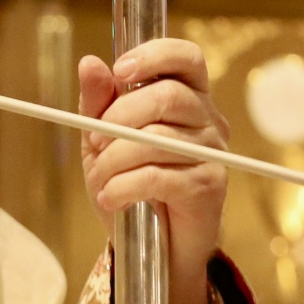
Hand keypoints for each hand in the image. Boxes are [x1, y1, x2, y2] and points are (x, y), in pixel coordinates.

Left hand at [77, 39, 229, 303]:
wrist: (154, 247)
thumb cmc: (132, 186)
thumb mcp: (103, 141)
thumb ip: (98, 102)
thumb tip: (90, 62)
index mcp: (187, 96)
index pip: (186, 56)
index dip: (154, 55)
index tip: (119, 70)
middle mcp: (208, 118)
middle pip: (167, 96)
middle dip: (119, 117)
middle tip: (94, 141)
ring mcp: (213, 152)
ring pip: (157, 139)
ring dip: (114, 161)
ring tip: (100, 180)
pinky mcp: (210, 185)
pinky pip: (158, 176)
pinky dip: (123, 187)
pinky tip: (110, 198)